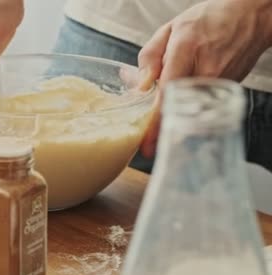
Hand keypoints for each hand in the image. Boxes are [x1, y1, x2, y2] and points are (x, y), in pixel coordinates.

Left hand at [137, 0, 271, 157]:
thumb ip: (149, 57)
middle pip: (179, 109)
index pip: (167, 93)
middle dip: (162, 129)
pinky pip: (203, 106)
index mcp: (186, 49)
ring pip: (192, 112)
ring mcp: (220, 82)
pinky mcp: (228, 89)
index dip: (156, 121)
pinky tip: (182, 108)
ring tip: (163, 127)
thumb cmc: (208, 20)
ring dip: (176, 122)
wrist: (250, 16)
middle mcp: (205, 69)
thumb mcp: (170, 29)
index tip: (147, 144)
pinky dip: (190, 111)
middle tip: (149, 145)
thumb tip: (137, 84)